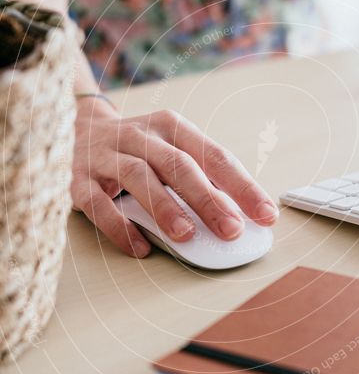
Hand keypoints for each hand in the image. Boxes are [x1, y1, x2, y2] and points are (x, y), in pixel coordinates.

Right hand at [72, 98, 278, 257]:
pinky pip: (99, 203)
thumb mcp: (171, 150)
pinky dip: (120, 226)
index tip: (265, 215)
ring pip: (139, 177)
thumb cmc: (140, 149)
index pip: (214, 156)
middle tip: (231, 230)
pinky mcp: (80, 180)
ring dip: (165, 208)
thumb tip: (240, 216)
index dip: (242, 186)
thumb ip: (202, 177)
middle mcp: (140, 136)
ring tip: (186, 236)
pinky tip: (140, 246)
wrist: (77, 131)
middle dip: (208, 199)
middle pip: (179, 166)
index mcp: (172, 127)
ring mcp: (107, 156)